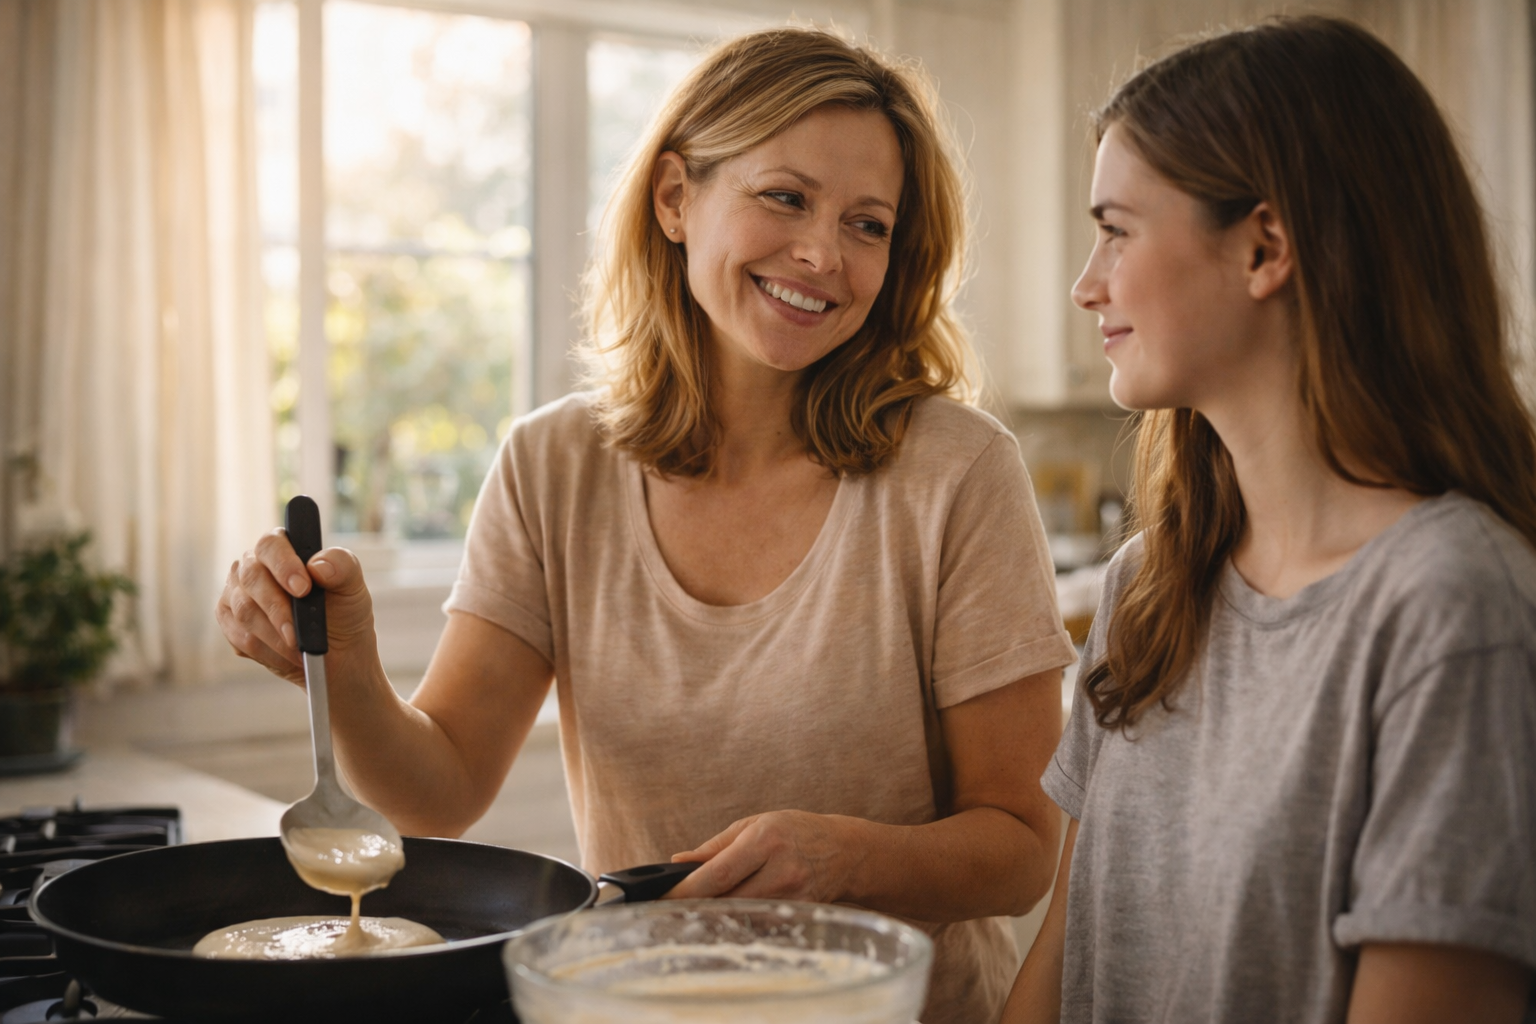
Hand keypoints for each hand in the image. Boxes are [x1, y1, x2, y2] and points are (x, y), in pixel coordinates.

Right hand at [214, 529, 376, 686]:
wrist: (337, 652)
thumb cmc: (342, 611)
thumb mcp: (352, 587)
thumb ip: (342, 567)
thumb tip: (318, 566)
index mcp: (282, 547)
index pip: (271, 545)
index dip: (283, 566)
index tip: (303, 589)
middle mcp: (253, 566)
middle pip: (252, 578)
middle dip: (278, 609)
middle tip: (298, 633)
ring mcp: (237, 594)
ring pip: (245, 611)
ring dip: (275, 636)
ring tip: (299, 649)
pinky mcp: (230, 623)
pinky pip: (241, 637)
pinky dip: (268, 651)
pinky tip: (287, 656)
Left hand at [663, 810, 856, 902]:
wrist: (845, 852)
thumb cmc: (796, 831)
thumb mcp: (756, 824)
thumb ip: (715, 846)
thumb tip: (678, 862)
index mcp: (766, 841)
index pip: (718, 873)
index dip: (686, 889)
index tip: (662, 897)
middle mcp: (780, 871)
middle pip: (725, 900)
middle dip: (694, 904)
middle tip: (670, 906)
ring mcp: (792, 898)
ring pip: (738, 915)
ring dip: (714, 913)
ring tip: (699, 907)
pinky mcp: (797, 916)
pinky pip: (756, 923)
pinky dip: (738, 919)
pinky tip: (729, 914)